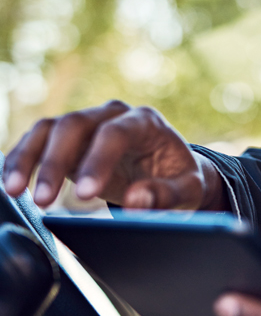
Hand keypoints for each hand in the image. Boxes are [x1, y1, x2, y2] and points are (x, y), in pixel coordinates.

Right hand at [2, 100, 224, 209]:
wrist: (169, 169)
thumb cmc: (179, 178)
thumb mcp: (188, 190)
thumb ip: (167, 195)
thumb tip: (138, 201)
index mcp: (146, 121)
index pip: (116, 133)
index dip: (98, 161)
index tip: (86, 195)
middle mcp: (114, 114)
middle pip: (76, 125)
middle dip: (55, 162)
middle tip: (44, 201)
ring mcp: (90, 122)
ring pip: (51, 128)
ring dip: (29, 158)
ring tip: (16, 192)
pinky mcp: (70, 138)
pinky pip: (39, 139)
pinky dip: (22, 159)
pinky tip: (12, 183)